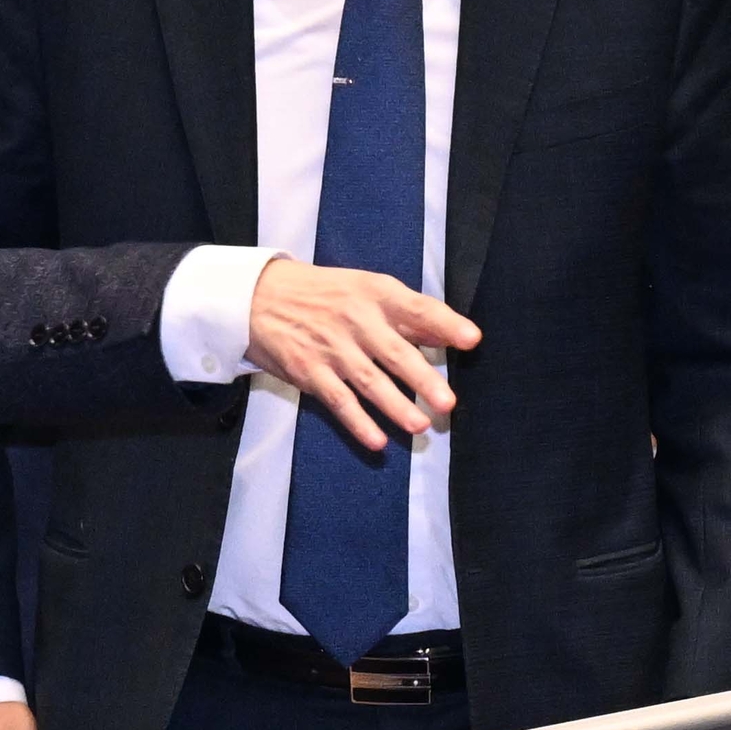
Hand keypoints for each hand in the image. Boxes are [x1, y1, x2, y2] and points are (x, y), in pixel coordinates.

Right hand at [244, 259, 480, 455]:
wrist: (258, 296)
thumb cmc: (322, 293)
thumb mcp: (365, 288)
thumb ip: (407, 313)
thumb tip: (448, 334)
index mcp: (375, 293)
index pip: (417, 308)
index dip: (446, 324)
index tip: (472, 339)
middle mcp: (355, 320)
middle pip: (396, 353)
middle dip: (423, 379)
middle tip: (447, 403)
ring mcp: (332, 348)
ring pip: (370, 382)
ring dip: (396, 406)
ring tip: (421, 426)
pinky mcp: (310, 372)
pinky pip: (339, 401)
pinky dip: (358, 423)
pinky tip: (378, 440)